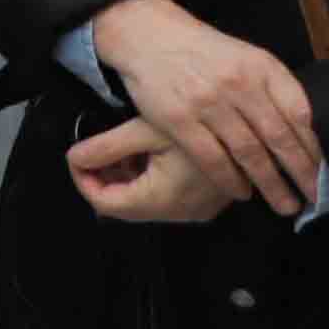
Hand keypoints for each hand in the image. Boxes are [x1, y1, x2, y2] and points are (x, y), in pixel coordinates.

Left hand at [67, 116, 242, 225]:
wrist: (255, 120)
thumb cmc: (197, 117)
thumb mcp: (145, 129)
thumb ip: (105, 147)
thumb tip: (74, 158)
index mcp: (164, 197)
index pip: (107, 204)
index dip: (85, 182)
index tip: (77, 158)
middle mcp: (182, 212)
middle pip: (125, 206)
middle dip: (106, 180)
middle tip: (96, 152)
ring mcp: (196, 209)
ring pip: (145, 203)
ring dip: (127, 179)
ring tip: (122, 148)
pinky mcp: (206, 202)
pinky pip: (166, 198)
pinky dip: (148, 180)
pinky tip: (146, 153)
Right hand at [92, 0, 321, 216]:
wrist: (148, 37)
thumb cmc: (203, 52)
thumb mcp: (246, 57)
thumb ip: (273, 88)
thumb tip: (304, 132)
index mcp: (261, 67)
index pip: (299, 113)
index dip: (313, 146)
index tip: (323, 170)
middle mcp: (238, 84)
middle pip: (279, 138)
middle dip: (300, 173)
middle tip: (315, 197)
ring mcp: (207, 103)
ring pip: (248, 153)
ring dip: (270, 183)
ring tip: (285, 204)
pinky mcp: (179, 120)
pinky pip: (211, 158)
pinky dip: (230, 180)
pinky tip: (241, 192)